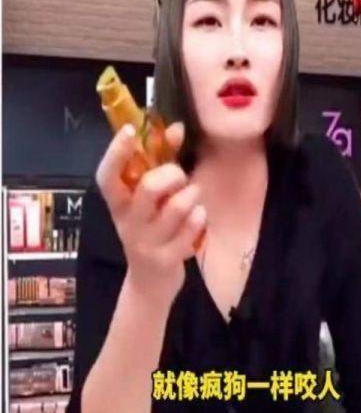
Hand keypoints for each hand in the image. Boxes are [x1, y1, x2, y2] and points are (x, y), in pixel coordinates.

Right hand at [96, 122, 205, 300]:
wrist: (149, 285)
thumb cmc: (150, 230)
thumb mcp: (148, 200)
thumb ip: (160, 163)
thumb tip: (175, 128)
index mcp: (118, 204)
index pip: (107, 176)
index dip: (116, 152)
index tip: (130, 130)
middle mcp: (128, 222)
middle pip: (148, 187)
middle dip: (172, 174)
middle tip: (180, 176)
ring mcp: (147, 243)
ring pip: (176, 207)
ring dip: (191, 195)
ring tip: (192, 196)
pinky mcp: (167, 260)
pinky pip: (192, 229)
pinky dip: (200, 217)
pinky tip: (198, 218)